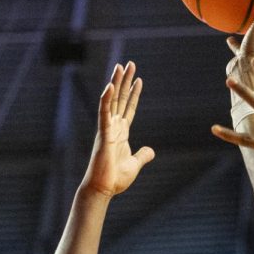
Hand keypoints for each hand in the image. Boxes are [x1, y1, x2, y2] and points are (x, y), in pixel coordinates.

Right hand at [83, 62, 154, 197]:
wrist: (103, 189)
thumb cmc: (115, 179)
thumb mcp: (134, 164)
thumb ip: (142, 155)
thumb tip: (151, 151)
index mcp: (121, 133)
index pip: (128, 108)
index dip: (134, 94)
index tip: (138, 80)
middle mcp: (113, 127)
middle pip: (120, 99)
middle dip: (125, 81)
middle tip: (130, 64)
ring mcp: (107, 129)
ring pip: (111, 100)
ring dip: (116, 83)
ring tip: (121, 66)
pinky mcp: (103, 134)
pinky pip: (104, 113)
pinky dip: (106, 99)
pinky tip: (110, 86)